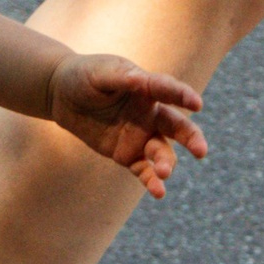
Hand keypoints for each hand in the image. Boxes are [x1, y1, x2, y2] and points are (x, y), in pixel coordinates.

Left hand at [43, 55, 208, 200]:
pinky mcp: (127, 154)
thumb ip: (121, 77)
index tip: (197, 104)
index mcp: (147, 88)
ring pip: (162, 152)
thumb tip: (140, 80)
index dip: (183, 96)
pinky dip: (152, 181)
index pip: (169, 91)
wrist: (62, 95)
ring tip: (164, 172)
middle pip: (177, 126)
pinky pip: (143, 170)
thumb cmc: (84, 75)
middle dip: (191, 138)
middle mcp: (150, 113)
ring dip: (166, 162)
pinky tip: (158, 191)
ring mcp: (140, 136)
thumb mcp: (100, 72)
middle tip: (201, 151)